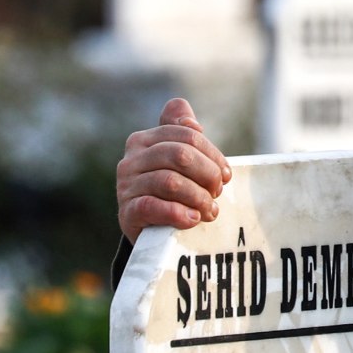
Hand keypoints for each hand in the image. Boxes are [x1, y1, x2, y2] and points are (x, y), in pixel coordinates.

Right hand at [116, 98, 232, 239]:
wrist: (149, 230)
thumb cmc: (169, 192)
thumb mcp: (178, 162)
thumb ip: (184, 135)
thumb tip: (192, 122)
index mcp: (144, 140)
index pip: (188, 135)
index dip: (213, 154)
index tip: (226, 174)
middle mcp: (131, 159)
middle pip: (181, 154)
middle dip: (208, 174)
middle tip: (218, 192)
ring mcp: (126, 186)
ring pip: (170, 181)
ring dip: (198, 197)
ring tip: (210, 210)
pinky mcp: (127, 212)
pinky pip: (153, 206)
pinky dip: (179, 213)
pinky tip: (193, 219)